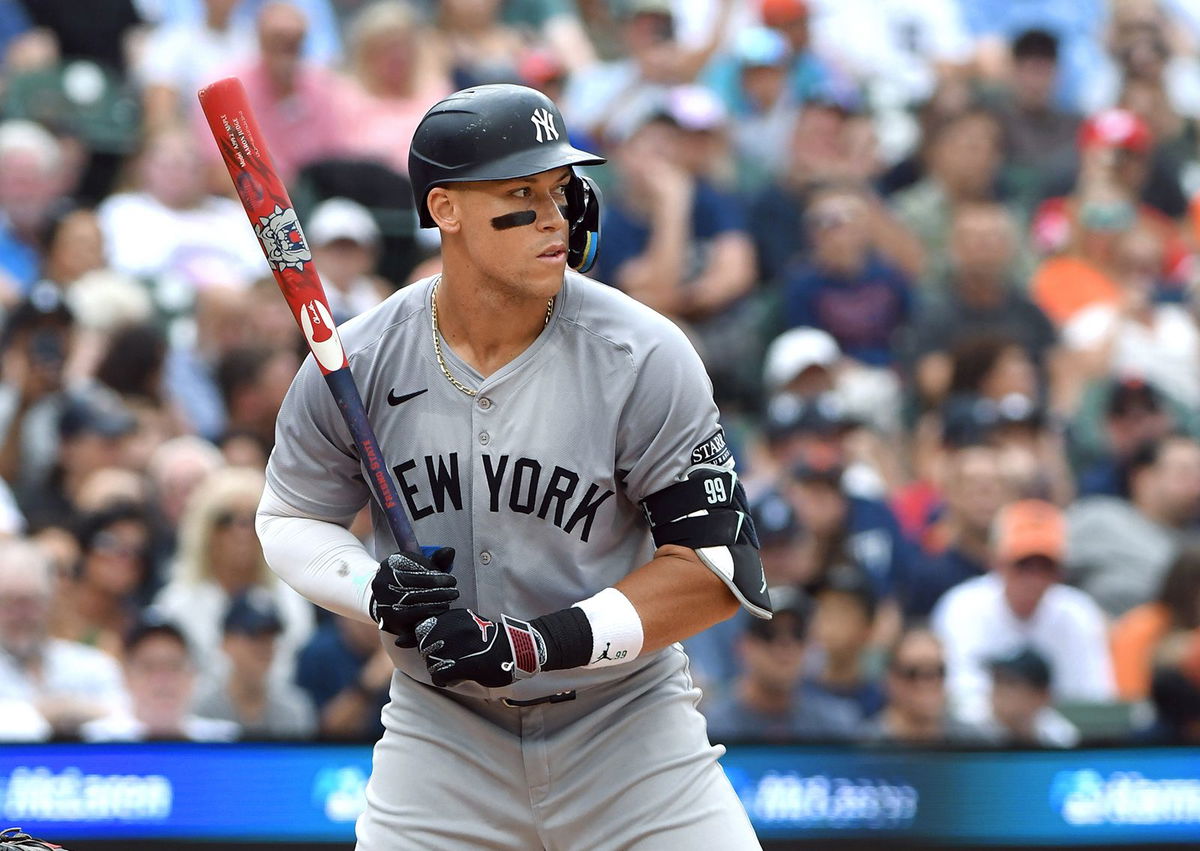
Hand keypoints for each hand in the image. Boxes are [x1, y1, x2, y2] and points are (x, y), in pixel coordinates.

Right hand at [369, 547, 457, 647]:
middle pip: (414, 582)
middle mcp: (383, 580)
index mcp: (391, 563)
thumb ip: (436, 560)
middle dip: (438, 586)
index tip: (451, 579)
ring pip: (414, 598)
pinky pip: (412, 614)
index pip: (415, 565)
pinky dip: (431, 610)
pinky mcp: (389, 617)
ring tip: (451, 599)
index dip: (435, 573)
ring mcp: (383, 599)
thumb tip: (450, 551)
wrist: (387, 603)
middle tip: (454, 590)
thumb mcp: (421, 569)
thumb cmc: (410, 582)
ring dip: (437, 598)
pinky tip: (442, 608)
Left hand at [415, 609, 545, 687]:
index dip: (423, 642)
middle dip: (431, 658)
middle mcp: (454, 628)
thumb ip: (437, 629)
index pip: (421, 628)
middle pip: (424, 648)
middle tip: (448, 660)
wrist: (517, 647)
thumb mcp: (463, 625)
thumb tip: (400, 638)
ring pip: (431, 663)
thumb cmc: (487, 639)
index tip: (435, 647)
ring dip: (439, 670)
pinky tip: (454, 678)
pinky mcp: (468, 664)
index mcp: (453, 617)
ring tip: (454, 669)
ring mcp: (461, 646)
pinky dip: (444, 680)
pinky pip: (440, 675)